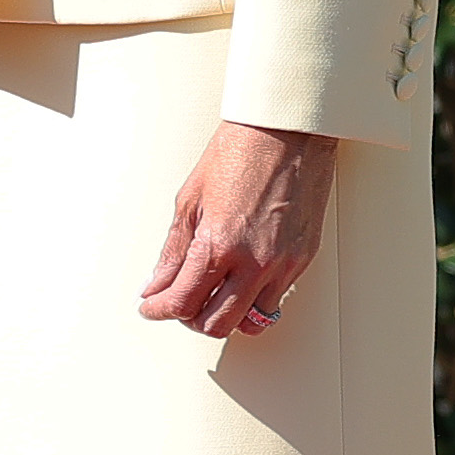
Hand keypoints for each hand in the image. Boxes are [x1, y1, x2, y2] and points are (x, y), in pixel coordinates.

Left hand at [142, 117, 336, 337]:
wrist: (287, 131)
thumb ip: (174, 251)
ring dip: (224, 316)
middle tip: (177, 303)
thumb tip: (157, 283)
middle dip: (189, 318)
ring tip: (209, 296)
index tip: (151, 306)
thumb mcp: (190, 200)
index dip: (159, 309)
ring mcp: (283, 264)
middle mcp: (254, 262)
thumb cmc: (239, 153)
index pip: (182, 302)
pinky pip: (275, 300)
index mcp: (219, 245)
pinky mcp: (303, 259)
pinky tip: (238, 284)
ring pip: (250, 322)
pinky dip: (252, 302)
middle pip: (216, 323)